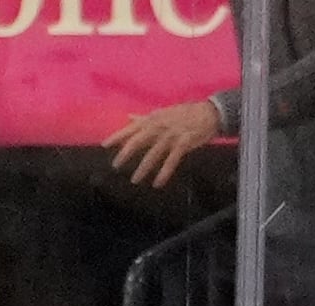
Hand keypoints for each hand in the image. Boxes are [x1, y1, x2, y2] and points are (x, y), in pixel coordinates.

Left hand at [102, 99, 222, 189]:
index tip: (104, 145)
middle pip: (138, 141)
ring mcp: (171, 135)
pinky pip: (171, 160)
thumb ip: (144, 118)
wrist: (210, 112)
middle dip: (126, 154)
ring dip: (143, 168)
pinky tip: (157, 183)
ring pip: (153, 153)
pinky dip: (164, 172)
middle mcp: (160, 126)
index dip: (117, 136)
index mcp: (153, 118)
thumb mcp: (162, 112)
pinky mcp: (184, 143)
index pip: (131, 128)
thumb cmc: (184, 113)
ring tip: (135, 180)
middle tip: (116, 166)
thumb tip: (128, 117)